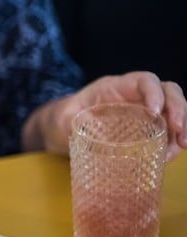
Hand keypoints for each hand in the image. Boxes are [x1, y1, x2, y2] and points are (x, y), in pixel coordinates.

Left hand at [28, 72, 185, 161]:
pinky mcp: (145, 130)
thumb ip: (73, 120)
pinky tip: (168, 156)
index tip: (154, 111)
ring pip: (172, 112)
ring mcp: (143, 113)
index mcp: (116, 87)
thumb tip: (93, 131)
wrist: (61, 129)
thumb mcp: (63, 117)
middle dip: (179, 109)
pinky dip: (171, 142)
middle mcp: (134, 97)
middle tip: (179, 132)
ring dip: (182, 127)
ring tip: (181, 146)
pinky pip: (166, 132)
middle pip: (168, 92)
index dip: (154, 92)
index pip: (144, 80)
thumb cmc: (63, 118)